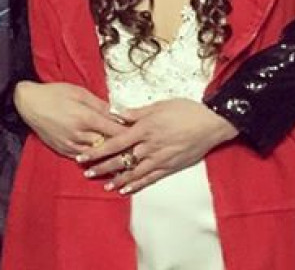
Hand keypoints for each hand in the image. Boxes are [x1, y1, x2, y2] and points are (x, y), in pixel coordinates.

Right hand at [14, 81, 126, 157]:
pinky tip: (102, 158)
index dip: (128, 132)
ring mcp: (70, 145)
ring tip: (123, 156)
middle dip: (121, 146)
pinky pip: (82, 158)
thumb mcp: (80, 93)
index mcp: (85, 118)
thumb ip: (100, 104)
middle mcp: (78, 134)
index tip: (140, 133)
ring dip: (109, 155)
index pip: (114, 130)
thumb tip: (117, 112)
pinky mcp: (62, 150)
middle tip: (135, 147)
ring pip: (96, 154)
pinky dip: (93, 158)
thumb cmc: (54, 93)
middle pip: (107, 145)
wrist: (29, 103)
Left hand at [78, 98, 237, 193]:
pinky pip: (149, 179)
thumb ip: (137, 112)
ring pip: (133, 172)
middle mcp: (149, 146)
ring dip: (116, 179)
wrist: (211, 123)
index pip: (115, 141)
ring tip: (103, 184)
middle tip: (86, 172)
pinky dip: (136, 185)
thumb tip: (116, 112)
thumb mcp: (160, 105)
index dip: (98, 150)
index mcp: (145, 128)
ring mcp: (159, 159)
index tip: (83, 154)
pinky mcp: (169, 167)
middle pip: (121, 159)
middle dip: (102, 167)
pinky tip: (125, 190)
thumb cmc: (186, 110)